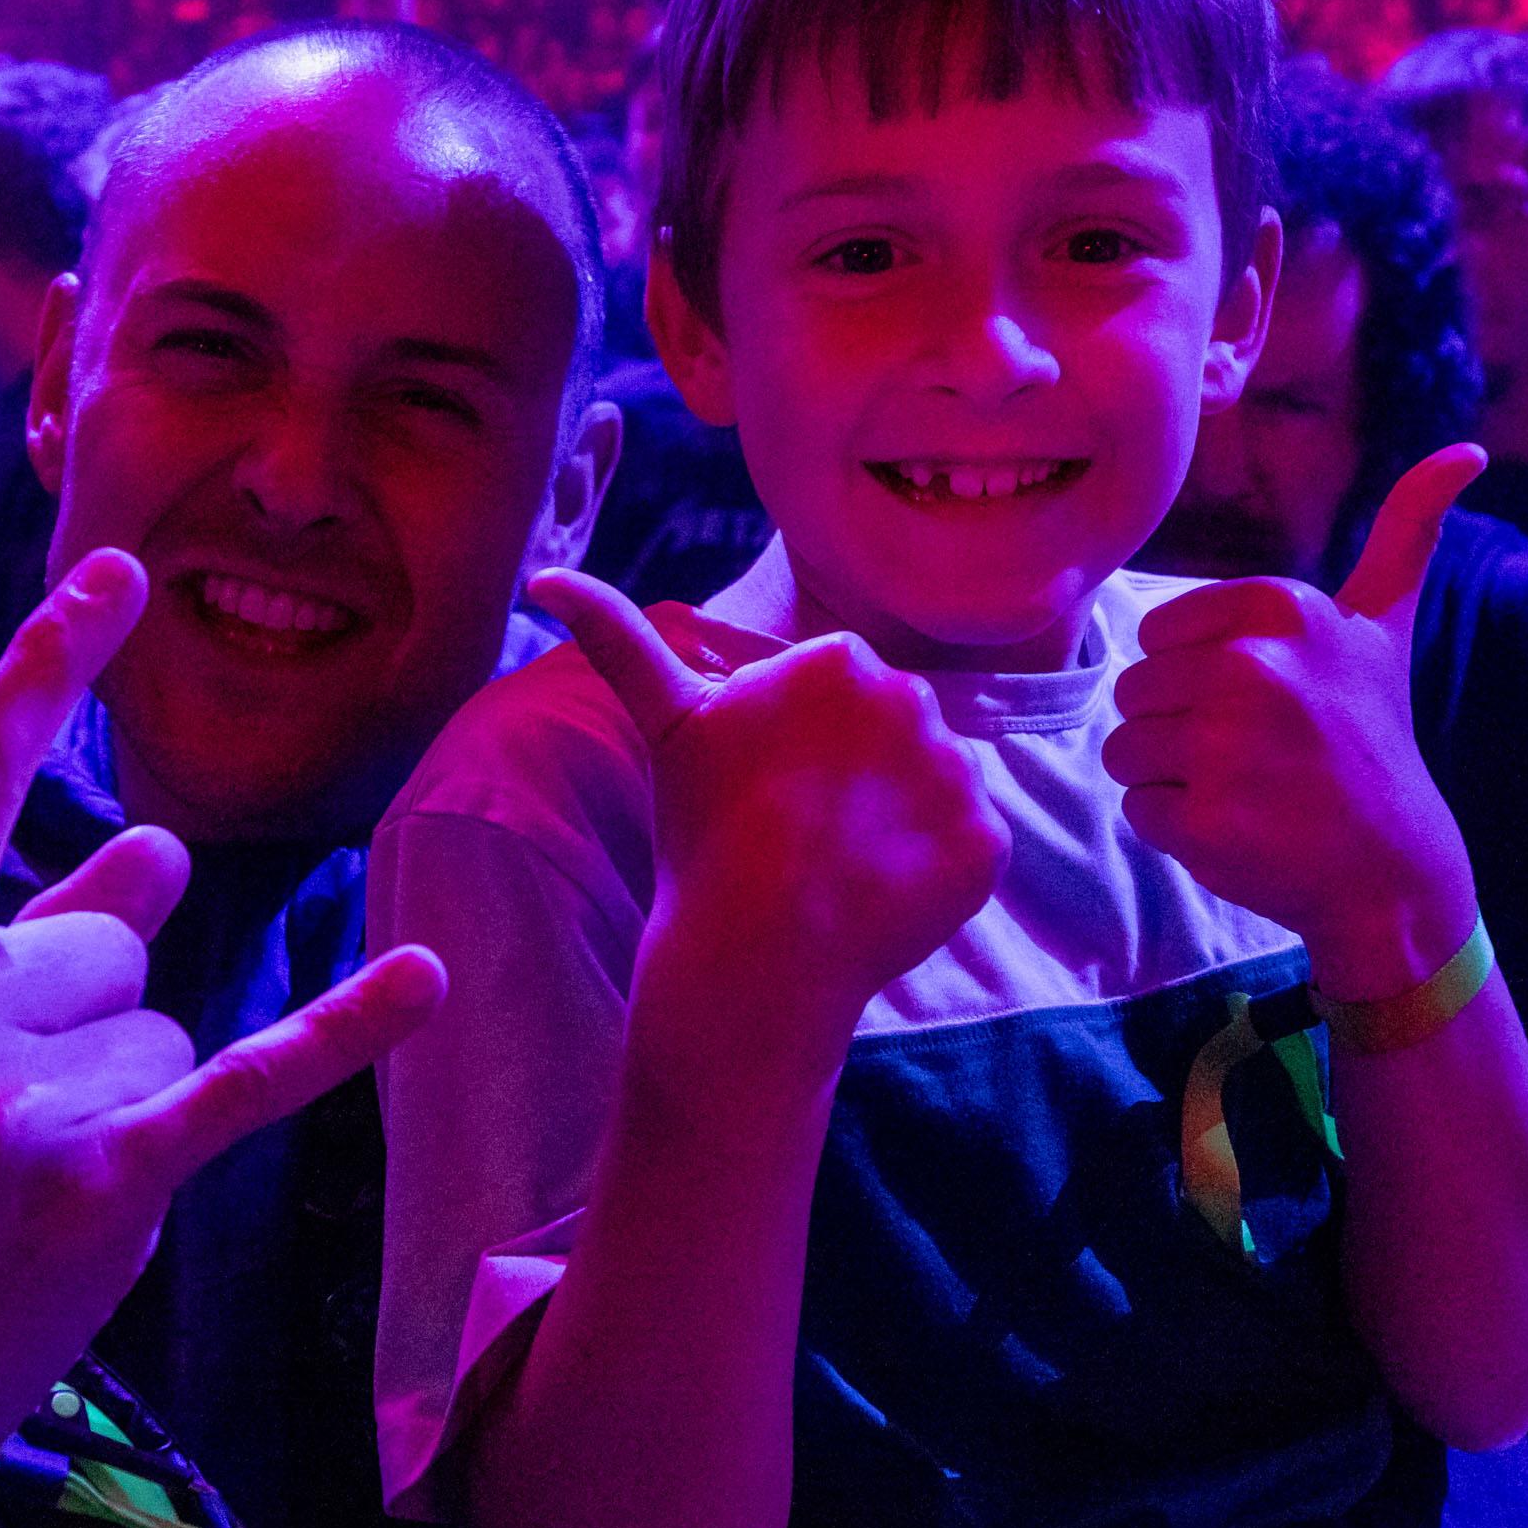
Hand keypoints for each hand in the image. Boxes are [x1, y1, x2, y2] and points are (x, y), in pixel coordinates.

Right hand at [0, 553, 449, 1519]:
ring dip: (125, 1089)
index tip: (124, 570)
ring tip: (26, 1169)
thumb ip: (22, 922)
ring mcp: (9, 1097)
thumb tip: (160, 844)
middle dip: (84, 1007)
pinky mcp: (101, 1181)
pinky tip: (423, 979)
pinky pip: (247, 1074)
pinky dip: (342, 1030)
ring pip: (164, 1015)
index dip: (49, 665)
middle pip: (113, 927)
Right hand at [532, 573, 1008, 1049]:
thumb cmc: (705, 833)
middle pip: (893, 732)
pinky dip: (935, 875)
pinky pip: (967, 849)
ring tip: (840, 869)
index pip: (841, 690)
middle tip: (803, 834)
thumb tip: (541, 580)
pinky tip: (882, 897)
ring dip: (897, 824)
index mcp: (840, 659)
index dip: (805, 746)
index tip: (771, 789)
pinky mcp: (985, 842)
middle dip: (857, 776)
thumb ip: (617, 638)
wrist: (754, 946)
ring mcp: (957, 772)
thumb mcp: (667, 723)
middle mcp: (913, 697)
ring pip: (933, 788)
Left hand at [1101, 448, 1483, 998]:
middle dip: (1177, 730)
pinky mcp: (1207, 821)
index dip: (1195, 677)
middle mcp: (1254, 667)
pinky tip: (1239, 831)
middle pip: (1134, 691)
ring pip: (1125, 751)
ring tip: (1245, 791)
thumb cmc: (1372, 737)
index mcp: (1280, 608)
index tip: (1262, 703)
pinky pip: (1138, 810)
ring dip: (1172, 780)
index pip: (1156, 635)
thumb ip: (1405, 533)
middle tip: (1252, 757)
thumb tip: (1465, 450)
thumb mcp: (1382, 626)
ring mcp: (1229, 748)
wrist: (1393, 865)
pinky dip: (1176, 831)